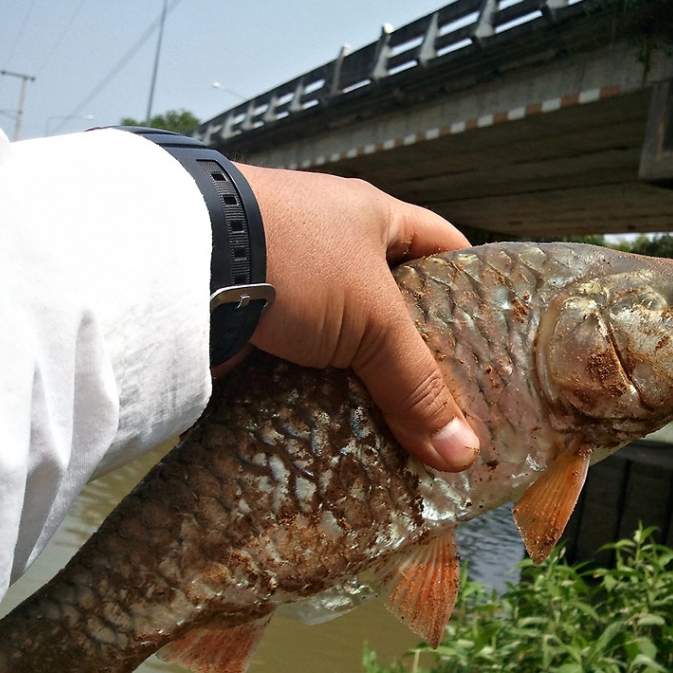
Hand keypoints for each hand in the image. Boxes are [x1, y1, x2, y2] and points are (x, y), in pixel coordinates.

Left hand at [224, 165, 479, 472]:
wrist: (180, 264)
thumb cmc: (295, 261)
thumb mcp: (373, 319)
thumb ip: (417, 384)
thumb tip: (462, 454)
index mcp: (372, 217)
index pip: (442, 246)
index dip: (472, 287)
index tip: (493, 339)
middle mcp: (333, 245)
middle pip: (393, 305)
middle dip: (417, 353)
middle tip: (449, 405)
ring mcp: (290, 283)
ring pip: (346, 341)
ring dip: (365, 381)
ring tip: (401, 432)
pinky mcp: (254, 321)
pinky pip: (302, 363)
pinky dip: (319, 394)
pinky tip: (340, 431)